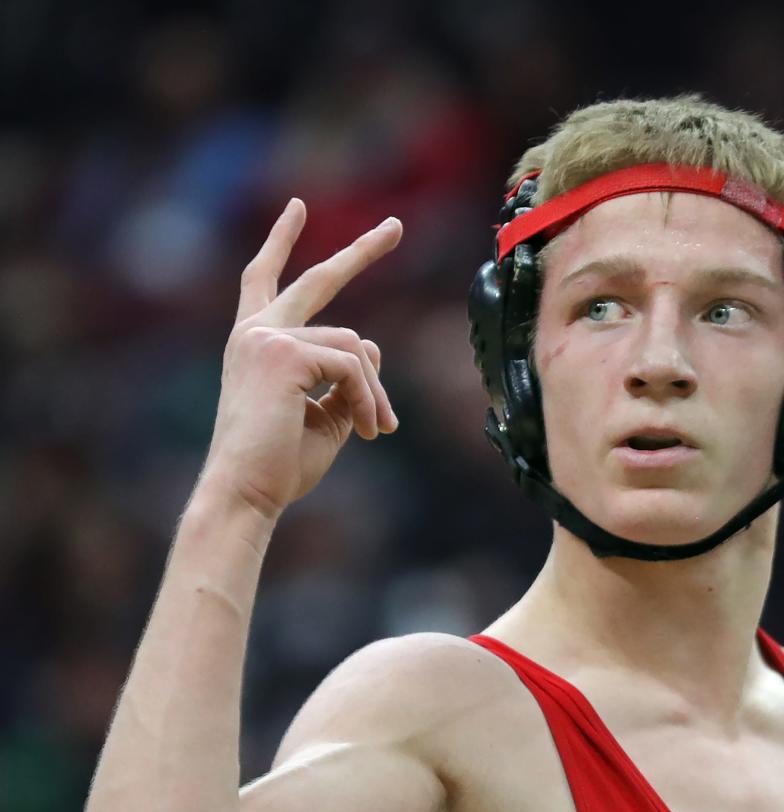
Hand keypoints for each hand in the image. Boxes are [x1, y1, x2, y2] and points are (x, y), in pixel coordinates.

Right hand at [201, 198, 403, 517]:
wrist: (248, 491)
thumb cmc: (279, 465)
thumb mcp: (323, 416)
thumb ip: (345, 379)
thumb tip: (373, 344)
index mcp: (256, 344)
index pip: (266, 281)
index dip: (281, 243)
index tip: (296, 208)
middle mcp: (256, 332)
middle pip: (318, 280)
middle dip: (361, 251)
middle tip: (395, 226)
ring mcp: (267, 337)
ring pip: (356, 346)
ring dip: (376, 392)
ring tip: (378, 430)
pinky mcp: (285, 353)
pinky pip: (353, 366)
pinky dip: (369, 399)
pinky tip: (368, 431)